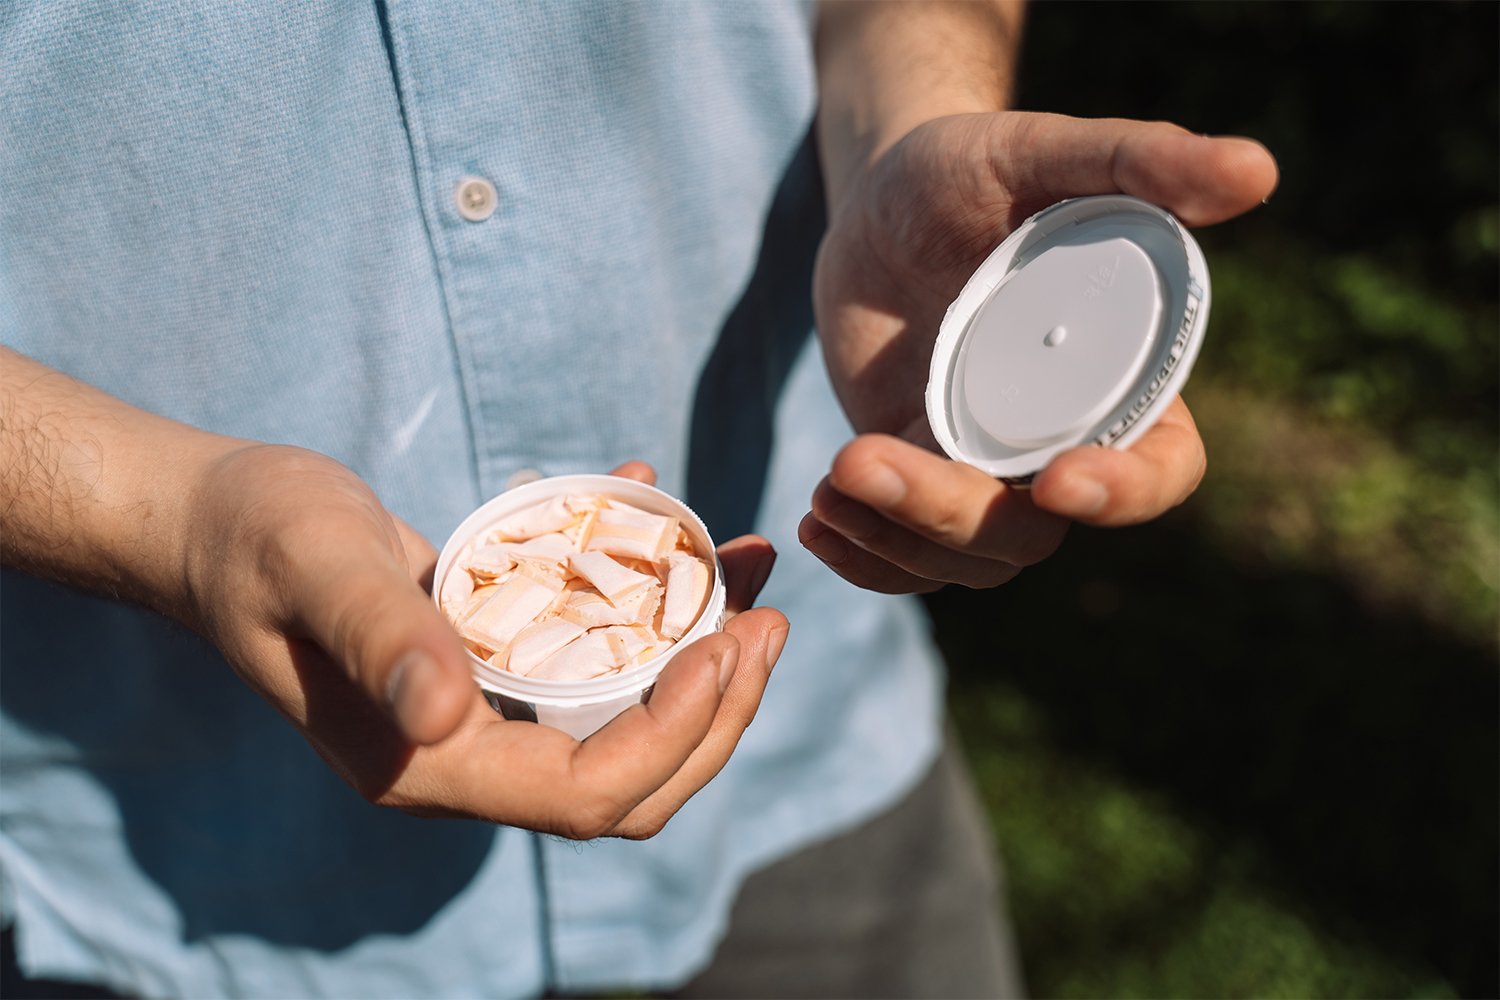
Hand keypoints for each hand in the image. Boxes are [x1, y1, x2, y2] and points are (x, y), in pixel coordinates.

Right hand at [181, 449, 785, 838]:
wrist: (210, 525)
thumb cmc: (252, 539)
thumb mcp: (316, 569)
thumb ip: (382, 639)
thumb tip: (448, 719)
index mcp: (428, 768)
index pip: (585, 795)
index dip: (672, 737)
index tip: (723, 648)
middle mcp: (465, 759)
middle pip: (628, 779)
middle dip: (714, 711)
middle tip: (769, 621)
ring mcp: (480, 718)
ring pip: (625, 718)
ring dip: (702, 653)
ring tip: (754, 572)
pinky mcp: (489, 666)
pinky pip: (590, 655)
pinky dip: (642, 601)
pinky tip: (661, 516)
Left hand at [803, 112, 1277, 591]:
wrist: (880, 204)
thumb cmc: (968, 169)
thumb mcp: (1037, 151)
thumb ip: (1138, 159)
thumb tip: (1257, 171)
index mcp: (1123, 377)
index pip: (1160, 467)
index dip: (1126, 492)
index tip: (1059, 482)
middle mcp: (1062, 437)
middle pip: (1033, 531)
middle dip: (949, 513)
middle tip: (860, 455)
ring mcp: (985, 467)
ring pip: (964, 555)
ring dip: (892, 537)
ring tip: (829, 480)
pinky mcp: (920, 476)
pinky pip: (905, 555)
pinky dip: (863, 557)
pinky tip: (813, 519)